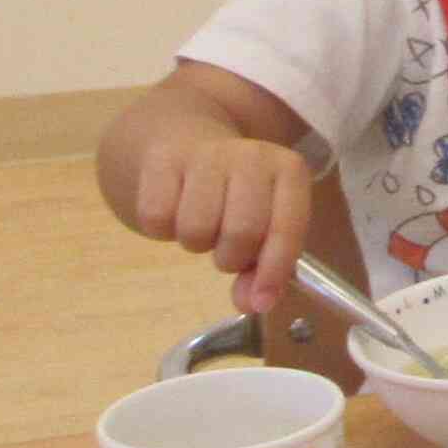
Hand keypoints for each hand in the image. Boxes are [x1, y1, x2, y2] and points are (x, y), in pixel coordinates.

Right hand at [130, 129, 314, 313]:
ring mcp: (207, 154)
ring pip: (196, 228)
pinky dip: (163, 230)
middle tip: (225, 249)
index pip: (287, 228)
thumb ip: (264, 271)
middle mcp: (253, 156)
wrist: (189, 143)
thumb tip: (254, 304)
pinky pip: (156, 218)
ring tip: (203, 226)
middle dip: (230, 257)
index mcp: (290, 172)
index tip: (261, 301)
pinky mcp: (163, 158)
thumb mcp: (264, 227)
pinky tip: (175, 212)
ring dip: (196, 243)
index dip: (274, 270)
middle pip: (241, 232)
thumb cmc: (238, 196)